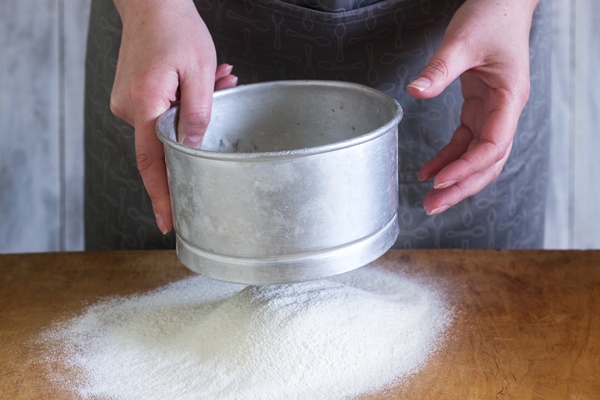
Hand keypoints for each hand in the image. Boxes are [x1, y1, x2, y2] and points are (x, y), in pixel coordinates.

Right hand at [110, 0, 236, 233]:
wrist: (151, 1)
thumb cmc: (175, 28)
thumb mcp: (200, 71)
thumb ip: (200, 114)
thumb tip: (195, 149)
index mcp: (145, 105)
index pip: (153, 164)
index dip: (162, 196)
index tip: (169, 221)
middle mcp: (129, 108)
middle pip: (166, 143)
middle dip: (197, 132)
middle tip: (220, 94)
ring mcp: (127, 103)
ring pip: (167, 125)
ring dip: (195, 109)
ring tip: (215, 79)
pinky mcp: (132, 96)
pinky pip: (161, 112)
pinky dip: (184, 102)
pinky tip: (199, 81)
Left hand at [406, 0, 538, 214]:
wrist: (503, 3)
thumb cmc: (492, 17)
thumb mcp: (462, 41)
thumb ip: (439, 69)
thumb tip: (416, 91)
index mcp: (509, 98)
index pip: (492, 145)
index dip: (467, 167)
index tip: (441, 180)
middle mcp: (505, 111)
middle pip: (487, 162)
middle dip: (461, 186)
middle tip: (433, 205)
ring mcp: (493, 112)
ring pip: (476, 157)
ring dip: (454, 178)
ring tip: (430, 198)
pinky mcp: (480, 108)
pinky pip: (465, 142)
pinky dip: (448, 158)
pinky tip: (429, 170)